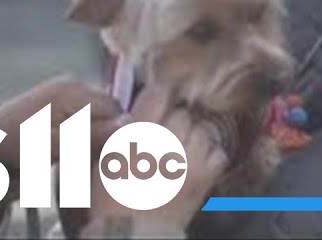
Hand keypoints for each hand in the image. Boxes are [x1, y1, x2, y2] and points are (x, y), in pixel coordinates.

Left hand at [0, 75, 123, 169]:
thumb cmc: (15, 144)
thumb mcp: (54, 145)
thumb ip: (92, 135)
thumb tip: (130, 127)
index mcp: (73, 90)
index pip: (116, 109)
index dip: (117, 134)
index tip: (109, 158)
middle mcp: (74, 84)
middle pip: (109, 111)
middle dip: (106, 136)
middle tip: (91, 159)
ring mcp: (67, 91)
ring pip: (99, 116)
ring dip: (94, 137)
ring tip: (77, 155)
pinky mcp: (61, 102)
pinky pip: (86, 117)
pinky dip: (83, 134)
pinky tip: (72, 148)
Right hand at [86, 85, 228, 232]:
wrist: (131, 236)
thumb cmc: (109, 202)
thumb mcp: (103, 162)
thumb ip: (119, 134)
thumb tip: (132, 115)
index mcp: (137, 136)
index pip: (158, 94)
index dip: (159, 94)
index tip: (157, 101)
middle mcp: (165, 143)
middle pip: (182, 113)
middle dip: (175, 121)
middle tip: (166, 134)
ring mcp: (188, 161)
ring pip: (202, 130)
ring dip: (193, 136)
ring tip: (183, 148)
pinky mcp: (204, 179)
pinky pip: (218, 153)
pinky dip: (210, 154)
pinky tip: (198, 162)